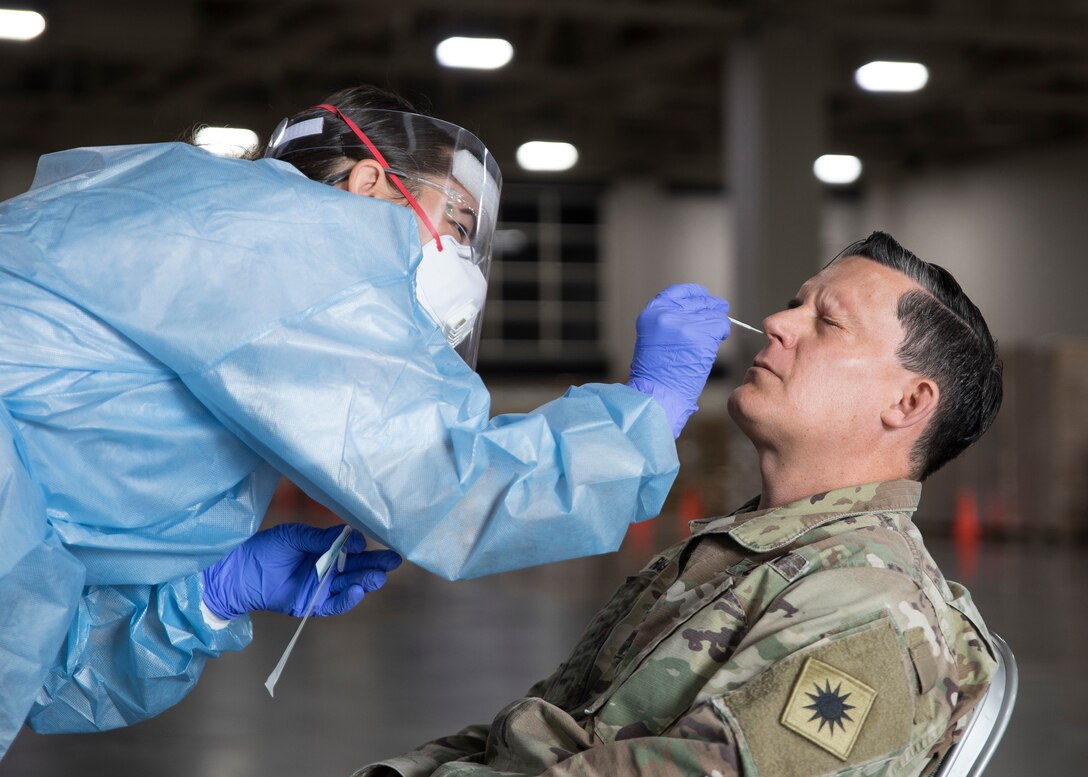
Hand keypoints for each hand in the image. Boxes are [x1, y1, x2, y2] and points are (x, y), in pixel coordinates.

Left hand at [201, 523, 401, 619]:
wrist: (241, 572)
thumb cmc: (266, 549)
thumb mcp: (294, 536)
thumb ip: (320, 538)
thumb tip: (349, 537)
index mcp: (324, 549)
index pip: (351, 548)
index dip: (359, 546)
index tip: (361, 542)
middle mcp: (327, 568)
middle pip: (357, 567)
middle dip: (376, 564)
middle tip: (394, 560)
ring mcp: (321, 587)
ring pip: (351, 584)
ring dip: (366, 580)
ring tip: (379, 576)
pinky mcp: (313, 604)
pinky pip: (335, 604)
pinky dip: (348, 599)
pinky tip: (357, 590)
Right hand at [626, 284, 730, 436]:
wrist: (656, 393)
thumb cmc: (655, 372)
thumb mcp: (653, 337)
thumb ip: (670, 321)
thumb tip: (695, 312)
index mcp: (652, 313)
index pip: (677, 292)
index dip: (694, 293)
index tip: (703, 296)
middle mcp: (667, 314)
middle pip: (698, 301)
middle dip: (710, 306)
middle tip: (719, 310)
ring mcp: (685, 325)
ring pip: (712, 312)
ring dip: (718, 320)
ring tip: (718, 329)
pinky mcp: (701, 337)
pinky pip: (720, 325)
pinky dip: (723, 330)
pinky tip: (720, 337)